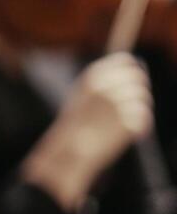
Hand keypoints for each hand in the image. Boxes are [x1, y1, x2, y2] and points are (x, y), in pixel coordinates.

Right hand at [23, 53, 152, 211]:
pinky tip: (129, 132)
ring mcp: (117, 103)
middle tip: (133, 103)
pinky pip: (145, 116)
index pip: (124, 61)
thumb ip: (104, 82)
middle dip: (138, 89)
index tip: (132, 79)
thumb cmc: (75, 126)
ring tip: (125, 121)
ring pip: (143, 97)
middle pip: (138, 77)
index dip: (131, 70)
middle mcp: (106, 86)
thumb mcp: (83, 96)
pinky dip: (141, 125)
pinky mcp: (128, 119)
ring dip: (138, 108)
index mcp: (92, 77)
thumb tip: (130, 70)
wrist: (70, 152)